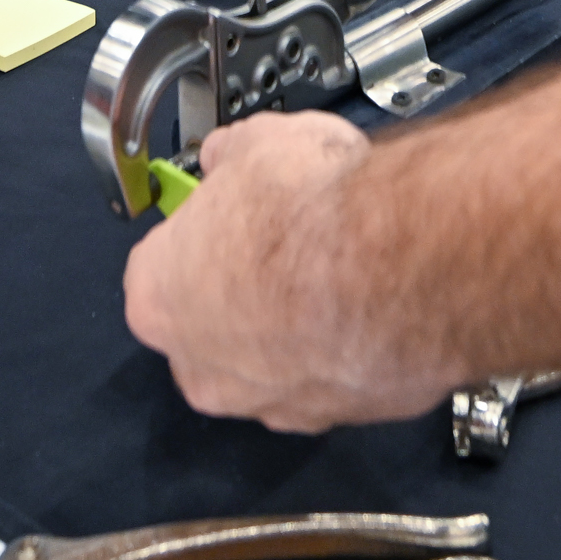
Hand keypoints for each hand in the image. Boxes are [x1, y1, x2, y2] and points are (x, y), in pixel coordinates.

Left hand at [122, 112, 450, 430]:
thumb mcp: (256, 143)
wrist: (401, 261)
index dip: (201, 236)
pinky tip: (374, 301)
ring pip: (273, 365)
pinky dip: (350, 349)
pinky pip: (335, 380)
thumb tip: (230, 154)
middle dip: (244, 295)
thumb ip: (230, 158)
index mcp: (160, 299)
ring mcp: (272, 403)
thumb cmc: (316, 213)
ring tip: (340, 273)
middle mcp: (205, 367)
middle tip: (284, 246)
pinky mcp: (340, 417)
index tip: (229, 215)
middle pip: (210, 328)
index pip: (162, 267)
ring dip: (298, 328)